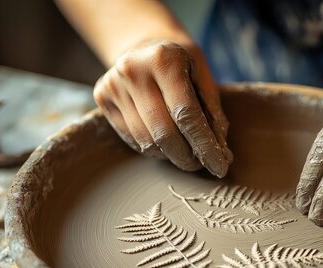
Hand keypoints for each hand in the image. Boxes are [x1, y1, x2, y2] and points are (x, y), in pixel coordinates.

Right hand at [93, 40, 232, 177]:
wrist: (144, 45)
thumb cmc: (181, 63)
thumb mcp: (203, 75)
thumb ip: (212, 110)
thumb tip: (220, 152)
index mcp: (164, 60)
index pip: (187, 115)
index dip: (205, 145)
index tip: (220, 166)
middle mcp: (133, 70)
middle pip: (164, 132)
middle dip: (187, 157)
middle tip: (202, 164)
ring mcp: (113, 84)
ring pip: (146, 140)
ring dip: (170, 155)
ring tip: (186, 154)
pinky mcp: (102, 97)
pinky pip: (131, 138)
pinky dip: (153, 148)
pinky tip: (165, 143)